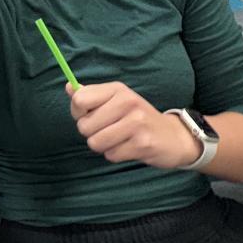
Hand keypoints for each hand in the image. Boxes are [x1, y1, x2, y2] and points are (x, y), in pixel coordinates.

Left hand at [67, 81, 200, 169]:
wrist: (173, 137)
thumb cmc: (137, 118)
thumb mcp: (117, 101)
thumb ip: (91, 95)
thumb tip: (68, 87)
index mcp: (118, 89)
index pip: (80, 99)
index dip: (78, 113)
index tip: (90, 116)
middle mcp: (127, 102)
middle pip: (84, 126)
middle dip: (92, 133)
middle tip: (109, 130)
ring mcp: (137, 122)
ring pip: (96, 143)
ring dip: (103, 146)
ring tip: (118, 139)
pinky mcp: (142, 143)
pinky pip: (111, 155)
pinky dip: (116, 155)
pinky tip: (129, 147)